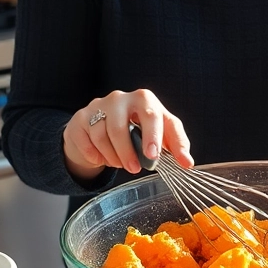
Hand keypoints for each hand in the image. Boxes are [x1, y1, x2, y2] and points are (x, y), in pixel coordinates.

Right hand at [62, 89, 193, 180]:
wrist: (102, 127)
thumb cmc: (137, 129)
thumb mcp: (160, 133)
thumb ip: (175, 145)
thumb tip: (188, 163)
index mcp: (144, 99)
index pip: (152, 115)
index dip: (153, 136)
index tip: (153, 155)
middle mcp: (120, 98)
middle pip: (121, 126)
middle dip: (128, 151)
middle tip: (135, 169)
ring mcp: (97, 106)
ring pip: (102, 137)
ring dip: (113, 157)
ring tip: (121, 163)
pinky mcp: (80, 118)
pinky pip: (87, 142)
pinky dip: (96, 156)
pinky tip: (103, 157)